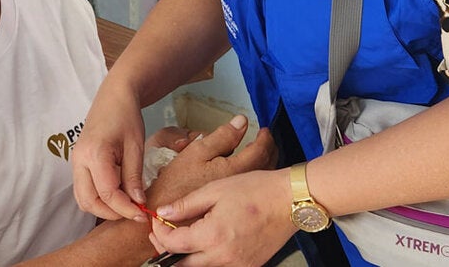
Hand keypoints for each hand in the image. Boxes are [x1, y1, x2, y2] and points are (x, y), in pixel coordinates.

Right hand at [72, 83, 147, 220]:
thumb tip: (137, 203)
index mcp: (95, 153)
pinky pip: (84, 189)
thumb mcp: (136, 147)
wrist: (114, 96)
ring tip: (126, 204)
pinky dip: (98, 198)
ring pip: (83, 199)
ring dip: (103, 207)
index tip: (142, 214)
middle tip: (134, 212)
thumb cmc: (126, 116)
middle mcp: (79, 160)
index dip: (126, 208)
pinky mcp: (78, 163)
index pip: (107, 193)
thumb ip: (134, 177)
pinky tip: (117, 193)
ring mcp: (75, 162)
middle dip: (111, 212)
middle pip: (89, 201)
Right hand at [145, 115, 277, 208]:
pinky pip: (253, 190)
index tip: (262, 131)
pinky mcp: (234, 209)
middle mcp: (243, 186)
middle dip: (269, 148)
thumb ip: (222, 136)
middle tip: (265, 139)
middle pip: (267, 164)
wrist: (164, 212)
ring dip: (264, 162)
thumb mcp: (196, 152)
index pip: (262, 149)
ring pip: (261, 178)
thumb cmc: (177, 184)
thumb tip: (241, 121)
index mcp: (235, 169)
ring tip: (259, 153)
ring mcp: (240, 199)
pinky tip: (248, 174)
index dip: (265, 137)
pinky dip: (256, 177)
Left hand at [148, 166, 295, 266]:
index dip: (159, 233)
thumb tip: (163, 213)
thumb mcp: (215, 189)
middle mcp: (223, 257)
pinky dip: (207, 258)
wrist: (290, 200)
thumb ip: (186, 205)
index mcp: (212, 236)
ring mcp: (237, 265)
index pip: (172, 245)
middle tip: (164, 232)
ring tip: (185, 236)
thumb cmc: (256, 189)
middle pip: (182, 264)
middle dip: (168, 249)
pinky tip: (207, 241)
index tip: (157, 221)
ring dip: (187, 256)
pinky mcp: (248, 266)